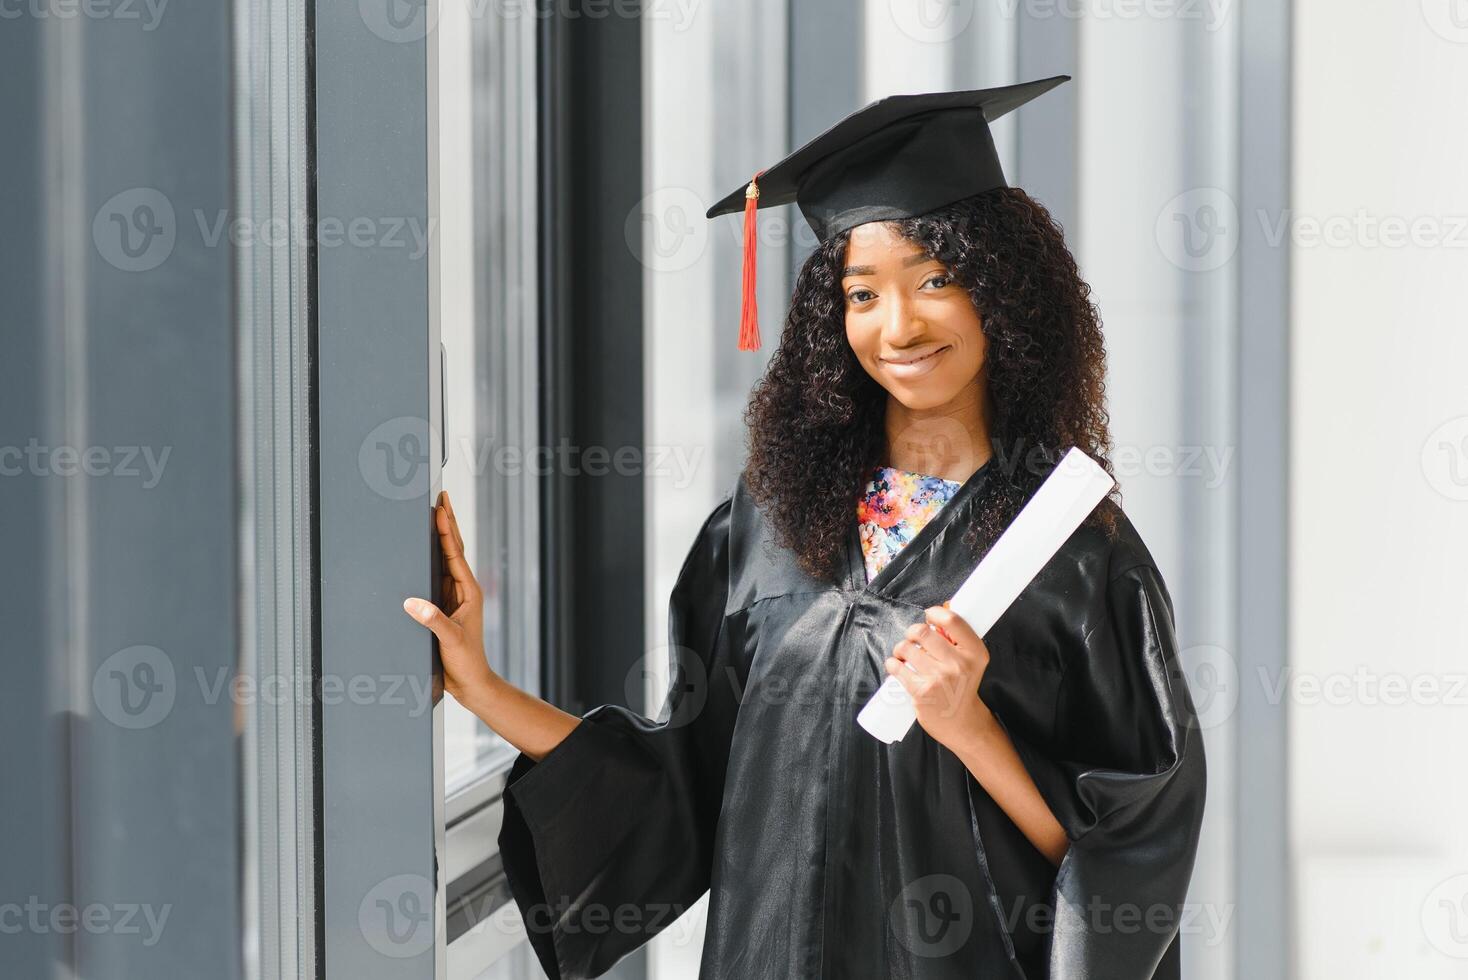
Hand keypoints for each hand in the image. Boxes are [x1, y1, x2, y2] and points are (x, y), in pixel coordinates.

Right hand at [403, 490, 495, 705]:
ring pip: (444, 560)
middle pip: (452, 549)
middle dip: (446, 522)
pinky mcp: (443, 606)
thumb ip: (432, 621)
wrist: (471, 683)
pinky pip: (435, 576)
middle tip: (440, 497)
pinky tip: (422, 551)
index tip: (440, 506)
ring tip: (432, 514)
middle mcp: (462, 590)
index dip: (447, 528)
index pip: (455, 553)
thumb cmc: (466, 662)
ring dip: (438, 537)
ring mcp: (453, 597)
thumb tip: (412, 602)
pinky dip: (429, 559)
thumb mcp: (450, 640)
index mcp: (469, 591)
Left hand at [885, 605, 998, 749]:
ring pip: (905, 648)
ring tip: (905, 656)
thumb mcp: (970, 660)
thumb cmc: (962, 685)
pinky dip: (892, 664)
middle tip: (914, 640)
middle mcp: (959, 664)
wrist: (961, 721)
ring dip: (901, 649)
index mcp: (975, 652)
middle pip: (922, 631)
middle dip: (913, 632)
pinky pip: (896, 667)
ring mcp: (939, 678)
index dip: (934, 613)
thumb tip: (938, 613)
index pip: (952, 620)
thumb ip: (957, 638)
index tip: (929, 616)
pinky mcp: (921, 692)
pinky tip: (897, 666)